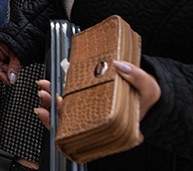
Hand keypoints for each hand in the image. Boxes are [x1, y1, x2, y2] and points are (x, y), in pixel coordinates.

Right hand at [0, 39, 20, 84]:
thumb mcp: (17, 54)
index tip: (8, 81)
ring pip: (4, 67)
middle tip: (15, 76)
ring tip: (18, 65)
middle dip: (7, 72)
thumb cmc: (20, 38)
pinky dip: (13, 67)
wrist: (27, 31)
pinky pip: (8, 64)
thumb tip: (11, 79)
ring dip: (11, 69)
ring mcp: (1, 53)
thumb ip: (14, 67)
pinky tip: (18, 64)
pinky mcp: (7, 55)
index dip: (0, 74)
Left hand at [34, 60, 159, 129]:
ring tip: (44, 91)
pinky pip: (69, 109)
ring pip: (67, 118)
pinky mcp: (88, 107)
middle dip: (55, 108)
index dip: (68, 117)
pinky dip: (57, 103)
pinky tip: (48, 94)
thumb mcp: (148, 87)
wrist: (149, 98)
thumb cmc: (147, 97)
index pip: (84, 127)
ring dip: (52, 105)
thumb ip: (136, 76)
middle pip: (71, 123)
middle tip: (46, 93)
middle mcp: (98, 124)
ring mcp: (92, 117)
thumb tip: (119, 65)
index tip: (59, 101)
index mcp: (112, 125)